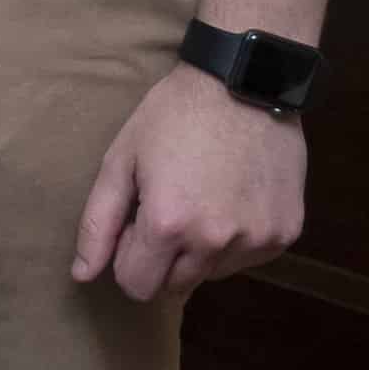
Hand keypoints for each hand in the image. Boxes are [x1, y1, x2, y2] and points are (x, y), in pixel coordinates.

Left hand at [71, 61, 304, 301]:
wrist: (244, 84)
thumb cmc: (172, 117)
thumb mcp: (120, 161)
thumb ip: (98, 223)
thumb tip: (82, 276)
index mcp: (169, 225)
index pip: (137, 285)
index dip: (128, 260)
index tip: (134, 227)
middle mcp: (216, 242)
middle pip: (174, 286)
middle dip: (162, 258)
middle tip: (167, 209)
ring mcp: (257, 240)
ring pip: (212, 274)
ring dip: (200, 251)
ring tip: (201, 198)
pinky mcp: (286, 234)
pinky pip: (248, 258)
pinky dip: (235, 241)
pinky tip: (232, 198)